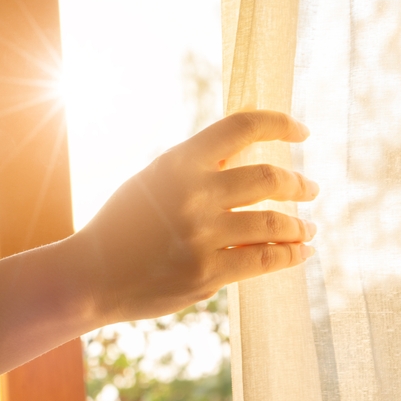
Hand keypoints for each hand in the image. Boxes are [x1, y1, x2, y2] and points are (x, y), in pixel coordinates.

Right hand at [67, 110, 318, 323]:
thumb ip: (195, 170)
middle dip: (299, 184)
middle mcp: (193, 195)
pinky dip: (290, 255)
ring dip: (300, 225)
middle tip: (311, 189)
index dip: (280, 122)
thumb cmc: (121, 227)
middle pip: (270, 178)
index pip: (242, 126)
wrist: (89, 277)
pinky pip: (264, 261)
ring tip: (310, 228)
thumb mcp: (151, 183)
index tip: (303, 132)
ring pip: (273, 224)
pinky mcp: (206, 275)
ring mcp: (201, 237)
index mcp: (178, 163)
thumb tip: (247, 157)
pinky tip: (301, 252)